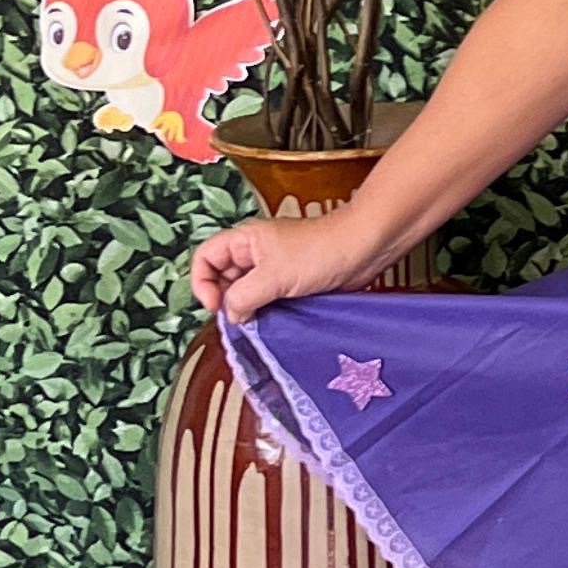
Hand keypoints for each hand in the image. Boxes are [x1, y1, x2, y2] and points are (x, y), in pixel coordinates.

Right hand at [190, 198, 386, 325]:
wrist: (365, 250)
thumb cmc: (320, 251)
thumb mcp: (274, 275)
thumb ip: (244, 296)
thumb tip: (231, 315)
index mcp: (244, 241)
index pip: (205, 258)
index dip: (202, 282)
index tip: (216, 305)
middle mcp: (255, 254)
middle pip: (222, 279)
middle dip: (226, 301)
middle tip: (239, 320)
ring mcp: (274, 270)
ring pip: (247, 294)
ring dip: (248, 311)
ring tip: (256, 325)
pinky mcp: (292, 285)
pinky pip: (268, 302)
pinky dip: (266, 314)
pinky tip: (272, 326)